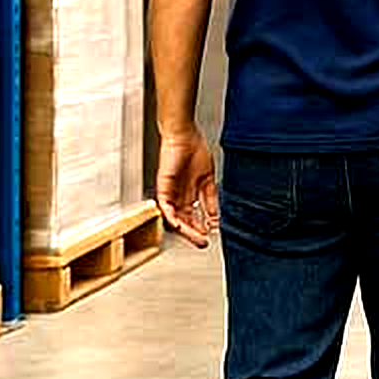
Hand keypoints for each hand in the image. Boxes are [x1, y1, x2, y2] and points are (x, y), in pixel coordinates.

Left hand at [156, 130, 217, 247]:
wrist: (184, 135)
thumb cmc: (194, 151)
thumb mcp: (207, 180)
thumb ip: (210, 200)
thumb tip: (215, 216)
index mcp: (189, 194)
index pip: (192, 217)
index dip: (200, 228)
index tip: (210, 236)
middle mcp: (178, 196)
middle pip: (184, 221)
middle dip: (194, 233)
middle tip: (203, 242)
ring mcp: (170, 193)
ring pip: (174, 217)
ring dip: (185, 229)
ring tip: (196, 237)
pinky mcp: (163, 187)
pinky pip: (165, 207)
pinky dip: (171, 217)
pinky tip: (179, 225)